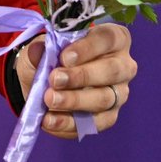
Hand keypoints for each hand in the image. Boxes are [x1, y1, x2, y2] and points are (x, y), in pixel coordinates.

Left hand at [14, 22, 135, 138]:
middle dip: (81, 76)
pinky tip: (49, 119)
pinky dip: (69, 122)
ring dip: (75, 100)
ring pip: (104, 99)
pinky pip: (94, 123)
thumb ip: (40, 49)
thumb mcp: (41, 48)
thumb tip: (38, 51)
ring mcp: (119, 93)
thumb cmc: (52, 56)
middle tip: (54, 79)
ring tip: (49, 99)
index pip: (109, 38)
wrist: (44, 81)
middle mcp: (123, 65)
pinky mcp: (109, 117)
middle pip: (112, 70)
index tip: (65, 57)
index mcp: (112, 38)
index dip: (88, 47)